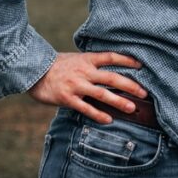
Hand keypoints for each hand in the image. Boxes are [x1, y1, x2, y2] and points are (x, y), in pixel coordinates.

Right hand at [28, 51, 146, 122]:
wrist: (34, 72)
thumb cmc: (57, 66)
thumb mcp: (76, 59)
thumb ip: (91, 64)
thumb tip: (110, 68)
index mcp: (87, 59)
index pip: (111, 57)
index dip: (127, 60)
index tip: (141, 65)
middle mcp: (84, 72)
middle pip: (112, 77)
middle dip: (130, 85)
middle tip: (144, 92)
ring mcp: (76, 85)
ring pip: (102, 94)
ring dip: (118, 101)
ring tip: (132, 108)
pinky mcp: (67, 98)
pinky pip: (86, 108)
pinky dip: (98, 114)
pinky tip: (108, 120)